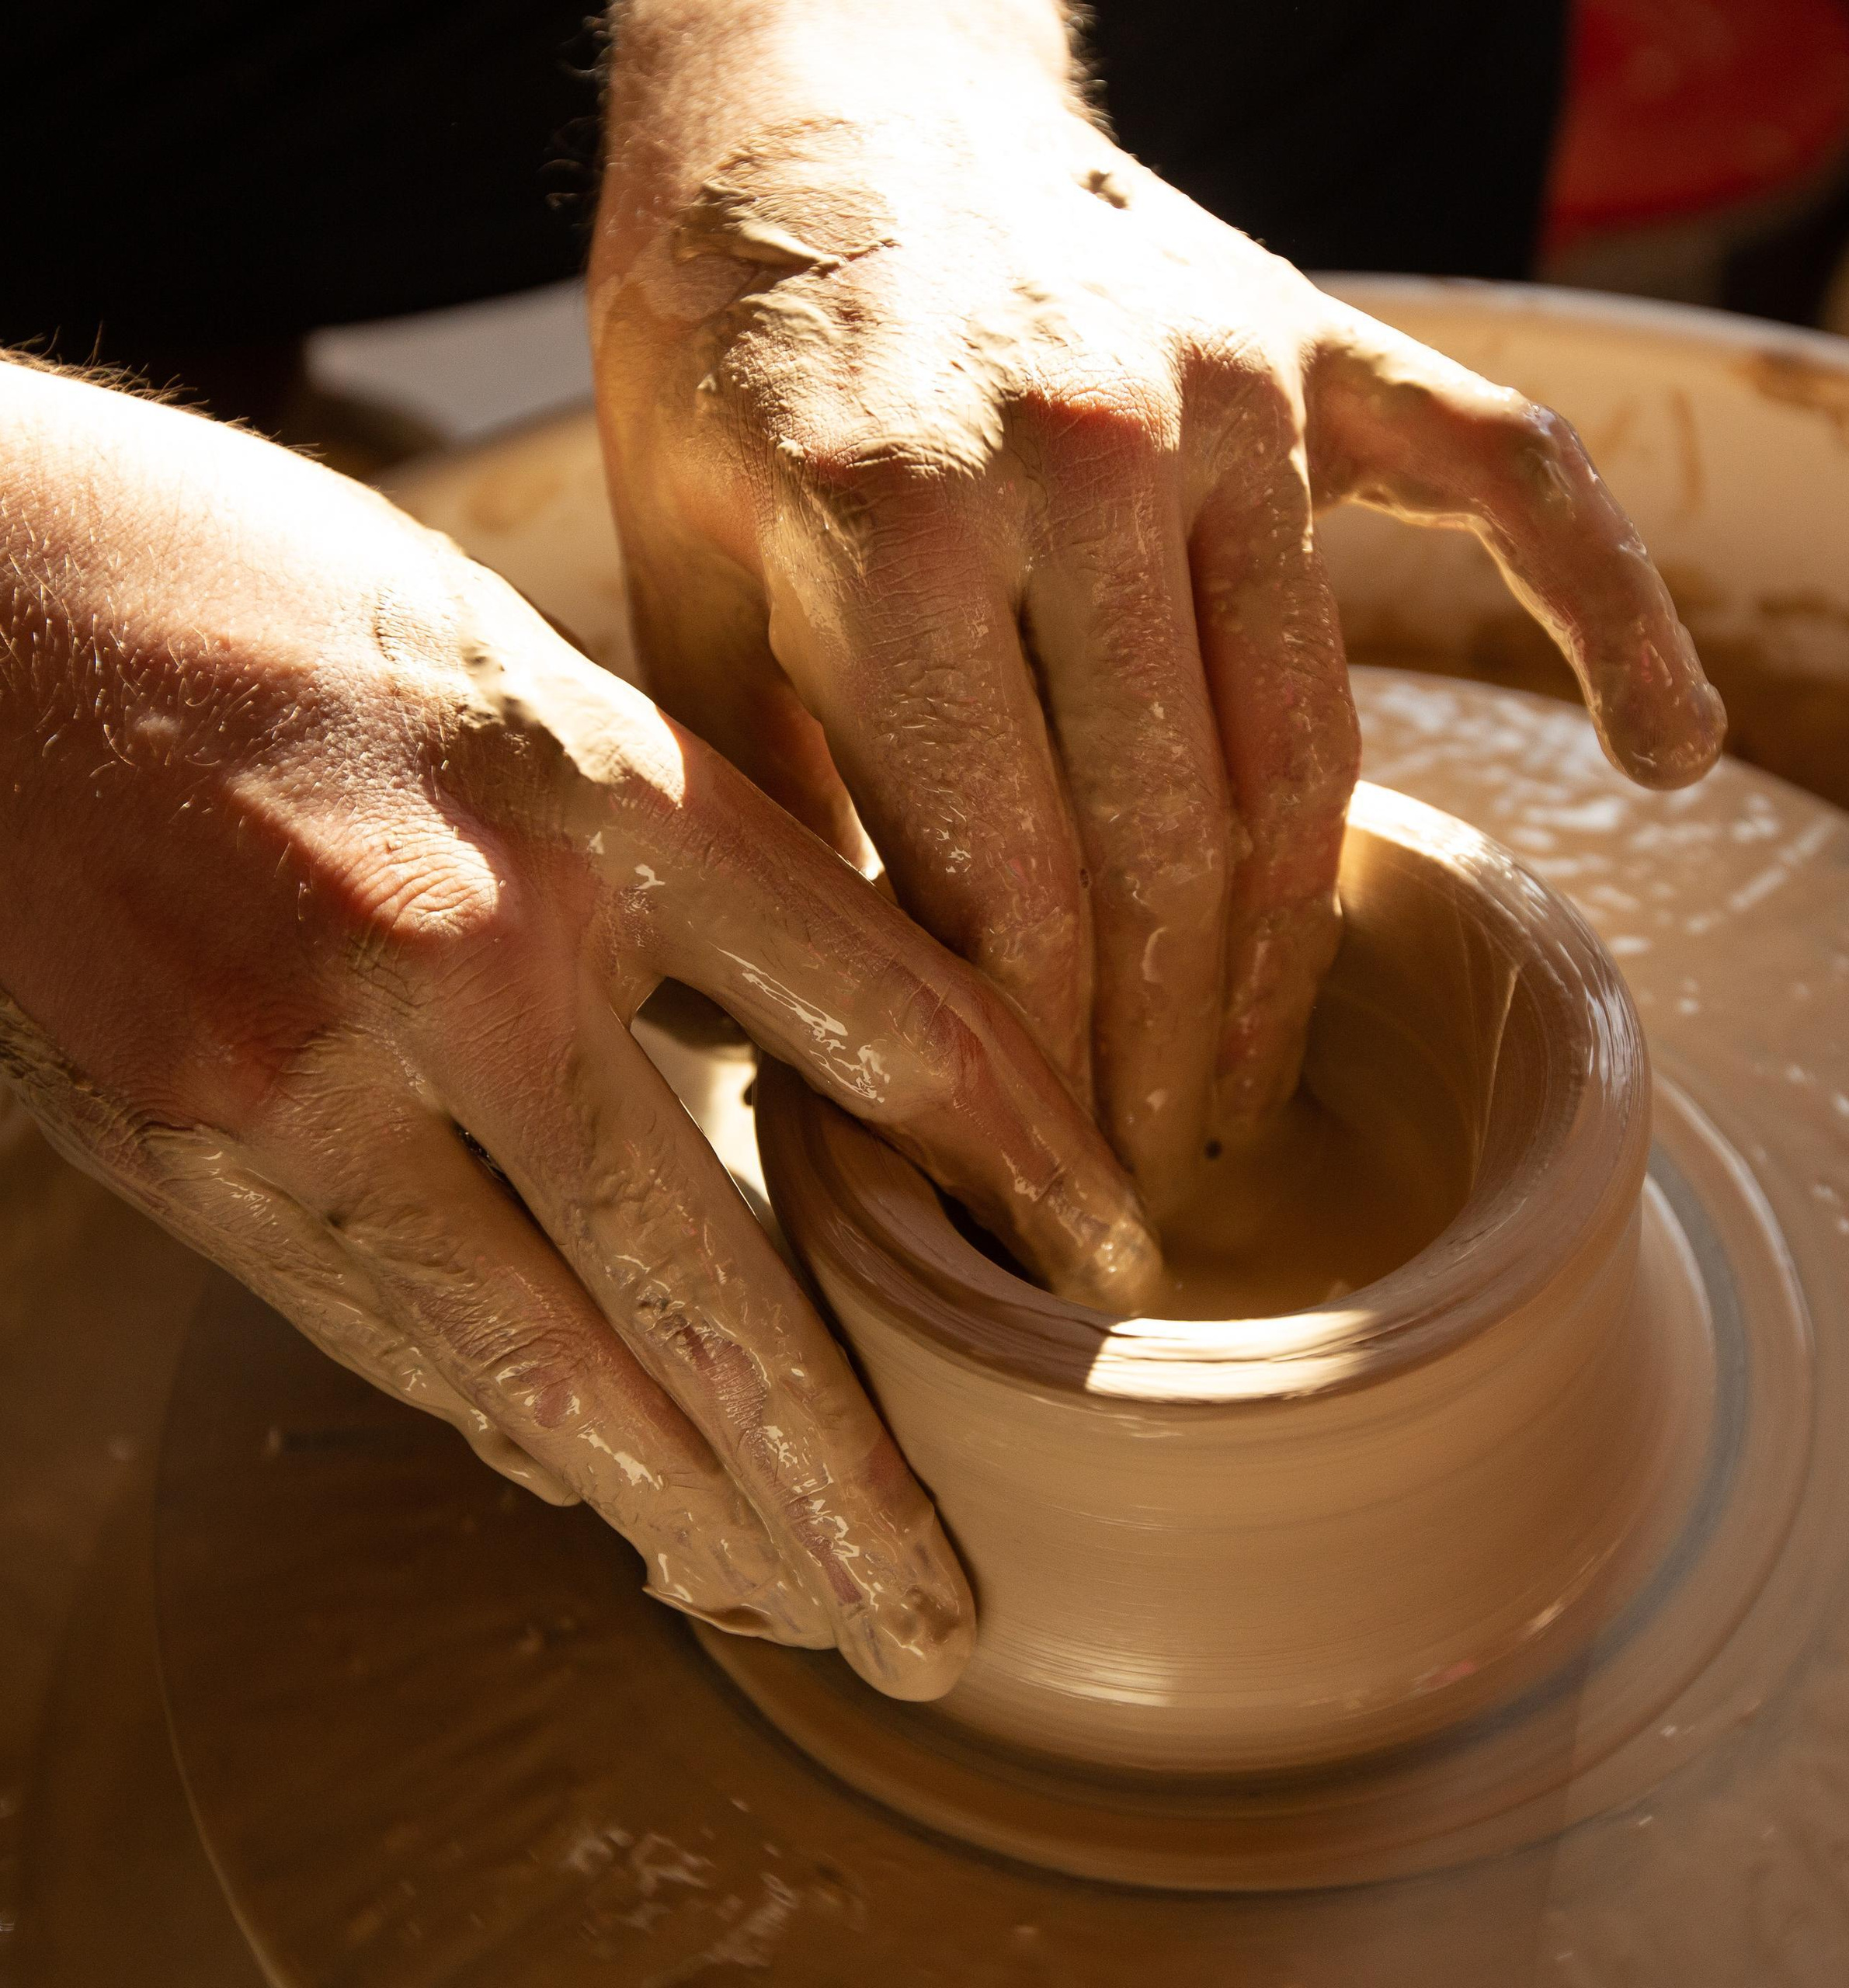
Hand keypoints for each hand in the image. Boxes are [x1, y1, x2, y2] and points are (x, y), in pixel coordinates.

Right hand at [0, 360, 1155, 1696]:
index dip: (1026, 1158)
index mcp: (609, 790)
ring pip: (551, 1364)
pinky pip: (401, 1338)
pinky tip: (613, 1503)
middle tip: (942, 1614)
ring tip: (804, 1614)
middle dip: (846, 1477)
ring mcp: (327, 1065)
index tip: (1114, 1267)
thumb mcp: (532, 687)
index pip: (889, 1015)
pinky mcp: (200, 1152)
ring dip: (689, 1518)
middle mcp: (484, 943)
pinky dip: (519, 1433)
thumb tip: (777, 1107)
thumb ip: (674, 881)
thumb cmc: (281, 611)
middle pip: (722, 1274)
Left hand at [592, 0, 1725, 1210]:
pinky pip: (1515, 481)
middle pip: (1169, 857)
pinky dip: (1615, 617)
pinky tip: (1671, 755)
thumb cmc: (716, 351)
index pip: (1008, 895)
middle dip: (1153, 1065)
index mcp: (892, 533)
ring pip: (1306, 752)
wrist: (811, 83)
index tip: (1027, 1192)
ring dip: (1283, 960)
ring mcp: (1226, 397)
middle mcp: (1083, 463)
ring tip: (1243, 1099)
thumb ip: (755, 797)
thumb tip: (795, 1024)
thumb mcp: (673, 580)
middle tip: (1139, 1191)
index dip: (1027, 1082)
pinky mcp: (1315, 347)